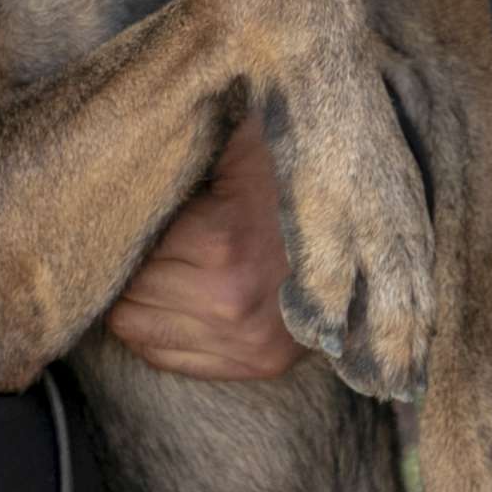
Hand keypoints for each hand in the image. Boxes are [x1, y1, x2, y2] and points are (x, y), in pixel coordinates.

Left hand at [105, 122, 299, 378]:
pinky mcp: (257, 364)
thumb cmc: (292, 172)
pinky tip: (172, 298)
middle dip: (128, 266)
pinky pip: (166, 359)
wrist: (371, 222)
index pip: (125, 251)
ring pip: (136, 329)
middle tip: (143, 237)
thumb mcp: (240, 142)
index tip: (125, 212)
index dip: (120, 228)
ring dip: (138, 299)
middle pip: (126, 294)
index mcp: (220, 245)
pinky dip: (157, 330)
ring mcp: (245, 342)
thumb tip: (134, 127)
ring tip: (158, 267)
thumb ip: (186, 138)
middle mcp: (229, 304)